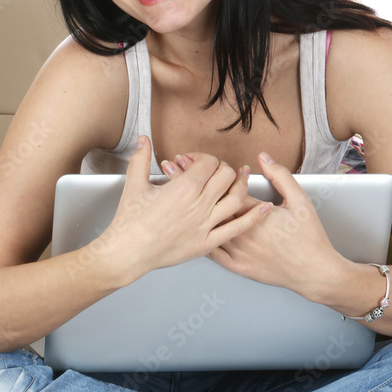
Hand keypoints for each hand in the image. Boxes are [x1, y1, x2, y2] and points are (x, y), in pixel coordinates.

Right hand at [97, 137, 270, 279]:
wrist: (127, 252)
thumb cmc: (129, 222)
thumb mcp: (134, 184)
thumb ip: (141, 158)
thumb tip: (144, 139)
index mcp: (184, 187)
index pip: (209, 163)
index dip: (205, 158)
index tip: (197, 161)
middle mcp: (199, 204)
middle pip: (226, 176)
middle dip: (222, 169)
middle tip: (217, 170)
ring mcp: (206, 225)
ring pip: (236, 198)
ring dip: (242, 185)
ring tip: (243, 178)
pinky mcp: (207, 243)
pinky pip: (237, 228)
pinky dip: (254, 217)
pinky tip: (263, 209)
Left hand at [206, 151, 345, 299]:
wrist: (314, 270)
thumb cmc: (309, 238)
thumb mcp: (299, 200)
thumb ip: (279, 175)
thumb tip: (263, 157)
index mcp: (256, 214)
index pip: (229, 190)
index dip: (225, 181)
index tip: (225, 178)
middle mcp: (244, 232)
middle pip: (215, 208)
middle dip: (209, 196)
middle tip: (207, 190)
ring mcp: (239, 251)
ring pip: (211, 229)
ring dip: (204, 217)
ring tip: (199, 209)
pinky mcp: (238, 267)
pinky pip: (213, 253)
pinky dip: (205, 240)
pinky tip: (204, 233)